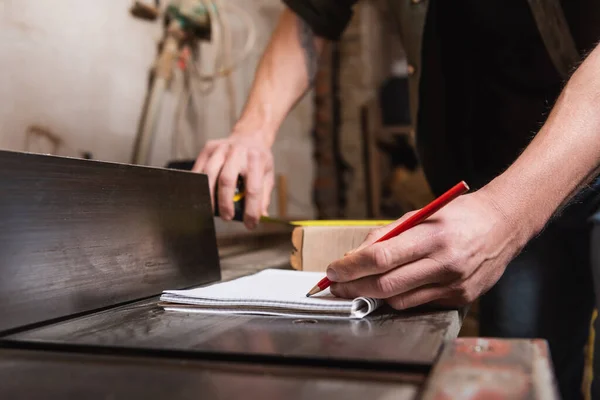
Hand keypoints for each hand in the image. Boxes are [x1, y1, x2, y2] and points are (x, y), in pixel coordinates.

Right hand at [193, 133, 273, 228]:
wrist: (250, 135)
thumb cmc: (259, 160)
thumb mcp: (268, 175)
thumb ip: (264, 196)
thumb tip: (261, 216)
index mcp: (256, 160)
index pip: (253, 188)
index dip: (251, 209)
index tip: (250, 224)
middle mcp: (238, 152)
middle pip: (226, 180)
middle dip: (225, 203)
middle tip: (227, 218)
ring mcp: (221, 148)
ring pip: (208, 174)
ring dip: (209, 196)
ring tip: (211, 210)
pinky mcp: (208, 148)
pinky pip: (199, 169)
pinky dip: (198, 185)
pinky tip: (202, 196)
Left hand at [327, 191, 526, 308]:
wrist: (505, 224)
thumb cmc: (459, 215)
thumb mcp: (421, 213)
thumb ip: (387, 234)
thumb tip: (355, 254)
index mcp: (432, 236)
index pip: (380, 257)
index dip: (351, 267)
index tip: (333, 270)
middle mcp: (445, 263)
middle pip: (385, 285)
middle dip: (353, 287)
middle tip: (336, 286)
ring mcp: (454, 284)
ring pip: (399, 300)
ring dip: (372, 296)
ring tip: (357, 287)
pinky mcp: (461, 298)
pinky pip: (419, 304)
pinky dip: (399, 297)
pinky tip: (390, 288)